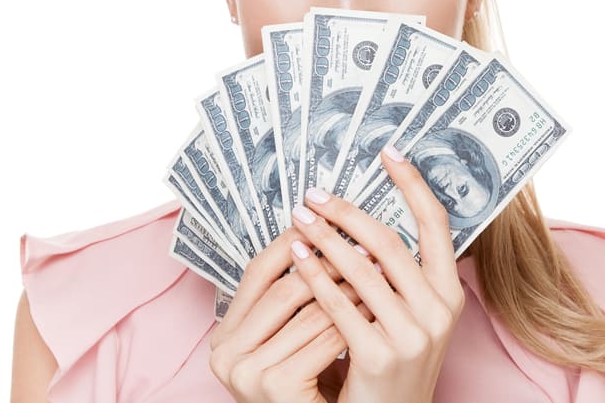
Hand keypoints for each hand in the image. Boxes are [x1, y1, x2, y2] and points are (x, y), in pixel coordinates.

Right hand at [208, 227, 372, 402]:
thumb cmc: (309, 388)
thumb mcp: (291, 339)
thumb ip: (294, 300)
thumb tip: (325, 235)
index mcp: (225, 334)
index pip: (256, 272)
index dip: (292, 241)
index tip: (328, 218)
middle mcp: (226, 353)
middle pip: (284, 288)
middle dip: (329, 261)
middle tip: (365, 240)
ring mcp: (247, 372)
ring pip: (311, 312)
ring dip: (350, 287)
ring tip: (380, 267)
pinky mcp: (275, 386)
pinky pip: (326, 340)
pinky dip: (355, 320)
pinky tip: (378, 307)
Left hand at [288, 144, 464, 402]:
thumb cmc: (390, 365)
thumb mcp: (408, 317)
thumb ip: (399, 275)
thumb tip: (364, 223)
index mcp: (448, 293)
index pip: (436, 224)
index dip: (414, 184)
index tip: (389, 153)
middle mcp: (439, 310)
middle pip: (388, 242)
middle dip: (346, 212)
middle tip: (315, 194)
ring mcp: (413, 334)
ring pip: (361, 268)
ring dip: (324, 237)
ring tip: (298, 219)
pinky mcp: (381, 355)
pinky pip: (339, 303)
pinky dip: (314, 275)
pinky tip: (295, 258)